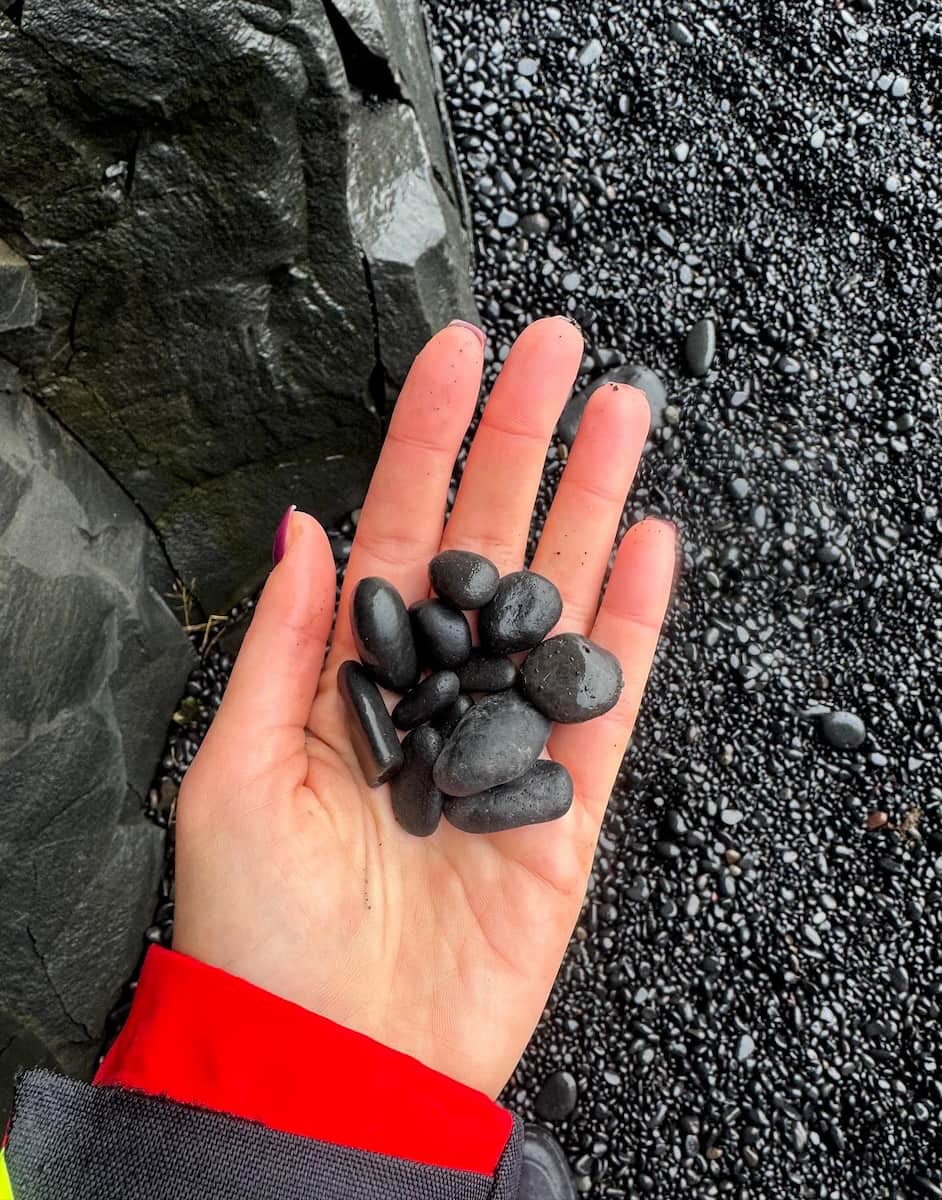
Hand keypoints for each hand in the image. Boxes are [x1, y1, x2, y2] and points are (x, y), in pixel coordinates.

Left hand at [173, 317, 675, 1098]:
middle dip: (522, 440)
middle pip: (492, 538)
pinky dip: (631, 618)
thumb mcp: (235, 774)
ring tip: (622, 411)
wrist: (336, 1057)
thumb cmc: (261, 929)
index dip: (429, 438)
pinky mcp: (565, 798)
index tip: (457, 354)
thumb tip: (304, 525)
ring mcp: (506, 735)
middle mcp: (437, 687)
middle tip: (556, 349)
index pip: (401, 526)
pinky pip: (608, 692)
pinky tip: (649, 540)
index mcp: (355, 671)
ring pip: (560, 594)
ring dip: (592, 500)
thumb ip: (286, 645)